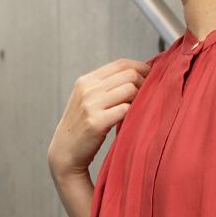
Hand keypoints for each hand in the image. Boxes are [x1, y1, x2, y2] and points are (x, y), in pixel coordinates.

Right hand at [47, 57, 151, 180]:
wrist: (65, 152)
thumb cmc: (81, 127)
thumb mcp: (87, 100)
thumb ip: (104, 88)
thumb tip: (134, 77)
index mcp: (86, 80)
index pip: (120, 64)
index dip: (140, 67)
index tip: (150, 76)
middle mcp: (88, 89)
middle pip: (128, 75)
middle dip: (144, 83)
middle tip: (150, 95)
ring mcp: (91, 105)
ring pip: (129, 90)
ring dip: (141, 98)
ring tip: (141, 108)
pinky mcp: (96, 123)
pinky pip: (125, 110)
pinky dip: (134, 113)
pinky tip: (133, 120)